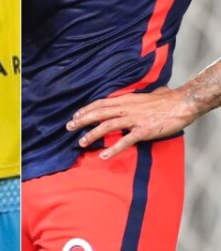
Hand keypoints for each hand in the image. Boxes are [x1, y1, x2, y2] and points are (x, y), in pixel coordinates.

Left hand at [67, 86, 197, 158]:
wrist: (182, 104)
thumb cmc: (167, 99)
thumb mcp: (145, 95)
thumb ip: (135, 99)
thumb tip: (130, 98)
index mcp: (126, 99)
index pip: (100, 103)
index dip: (86, 109)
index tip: (75, 115)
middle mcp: (127, 108)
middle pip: (99, 113)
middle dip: (82, 120)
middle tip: (69, 127)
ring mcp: (134, 120)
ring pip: (108, 126)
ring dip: (93, 134)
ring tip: (81, 142)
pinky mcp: (144, 131)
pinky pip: (126, 140)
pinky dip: (114, 148)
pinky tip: (105, 155)